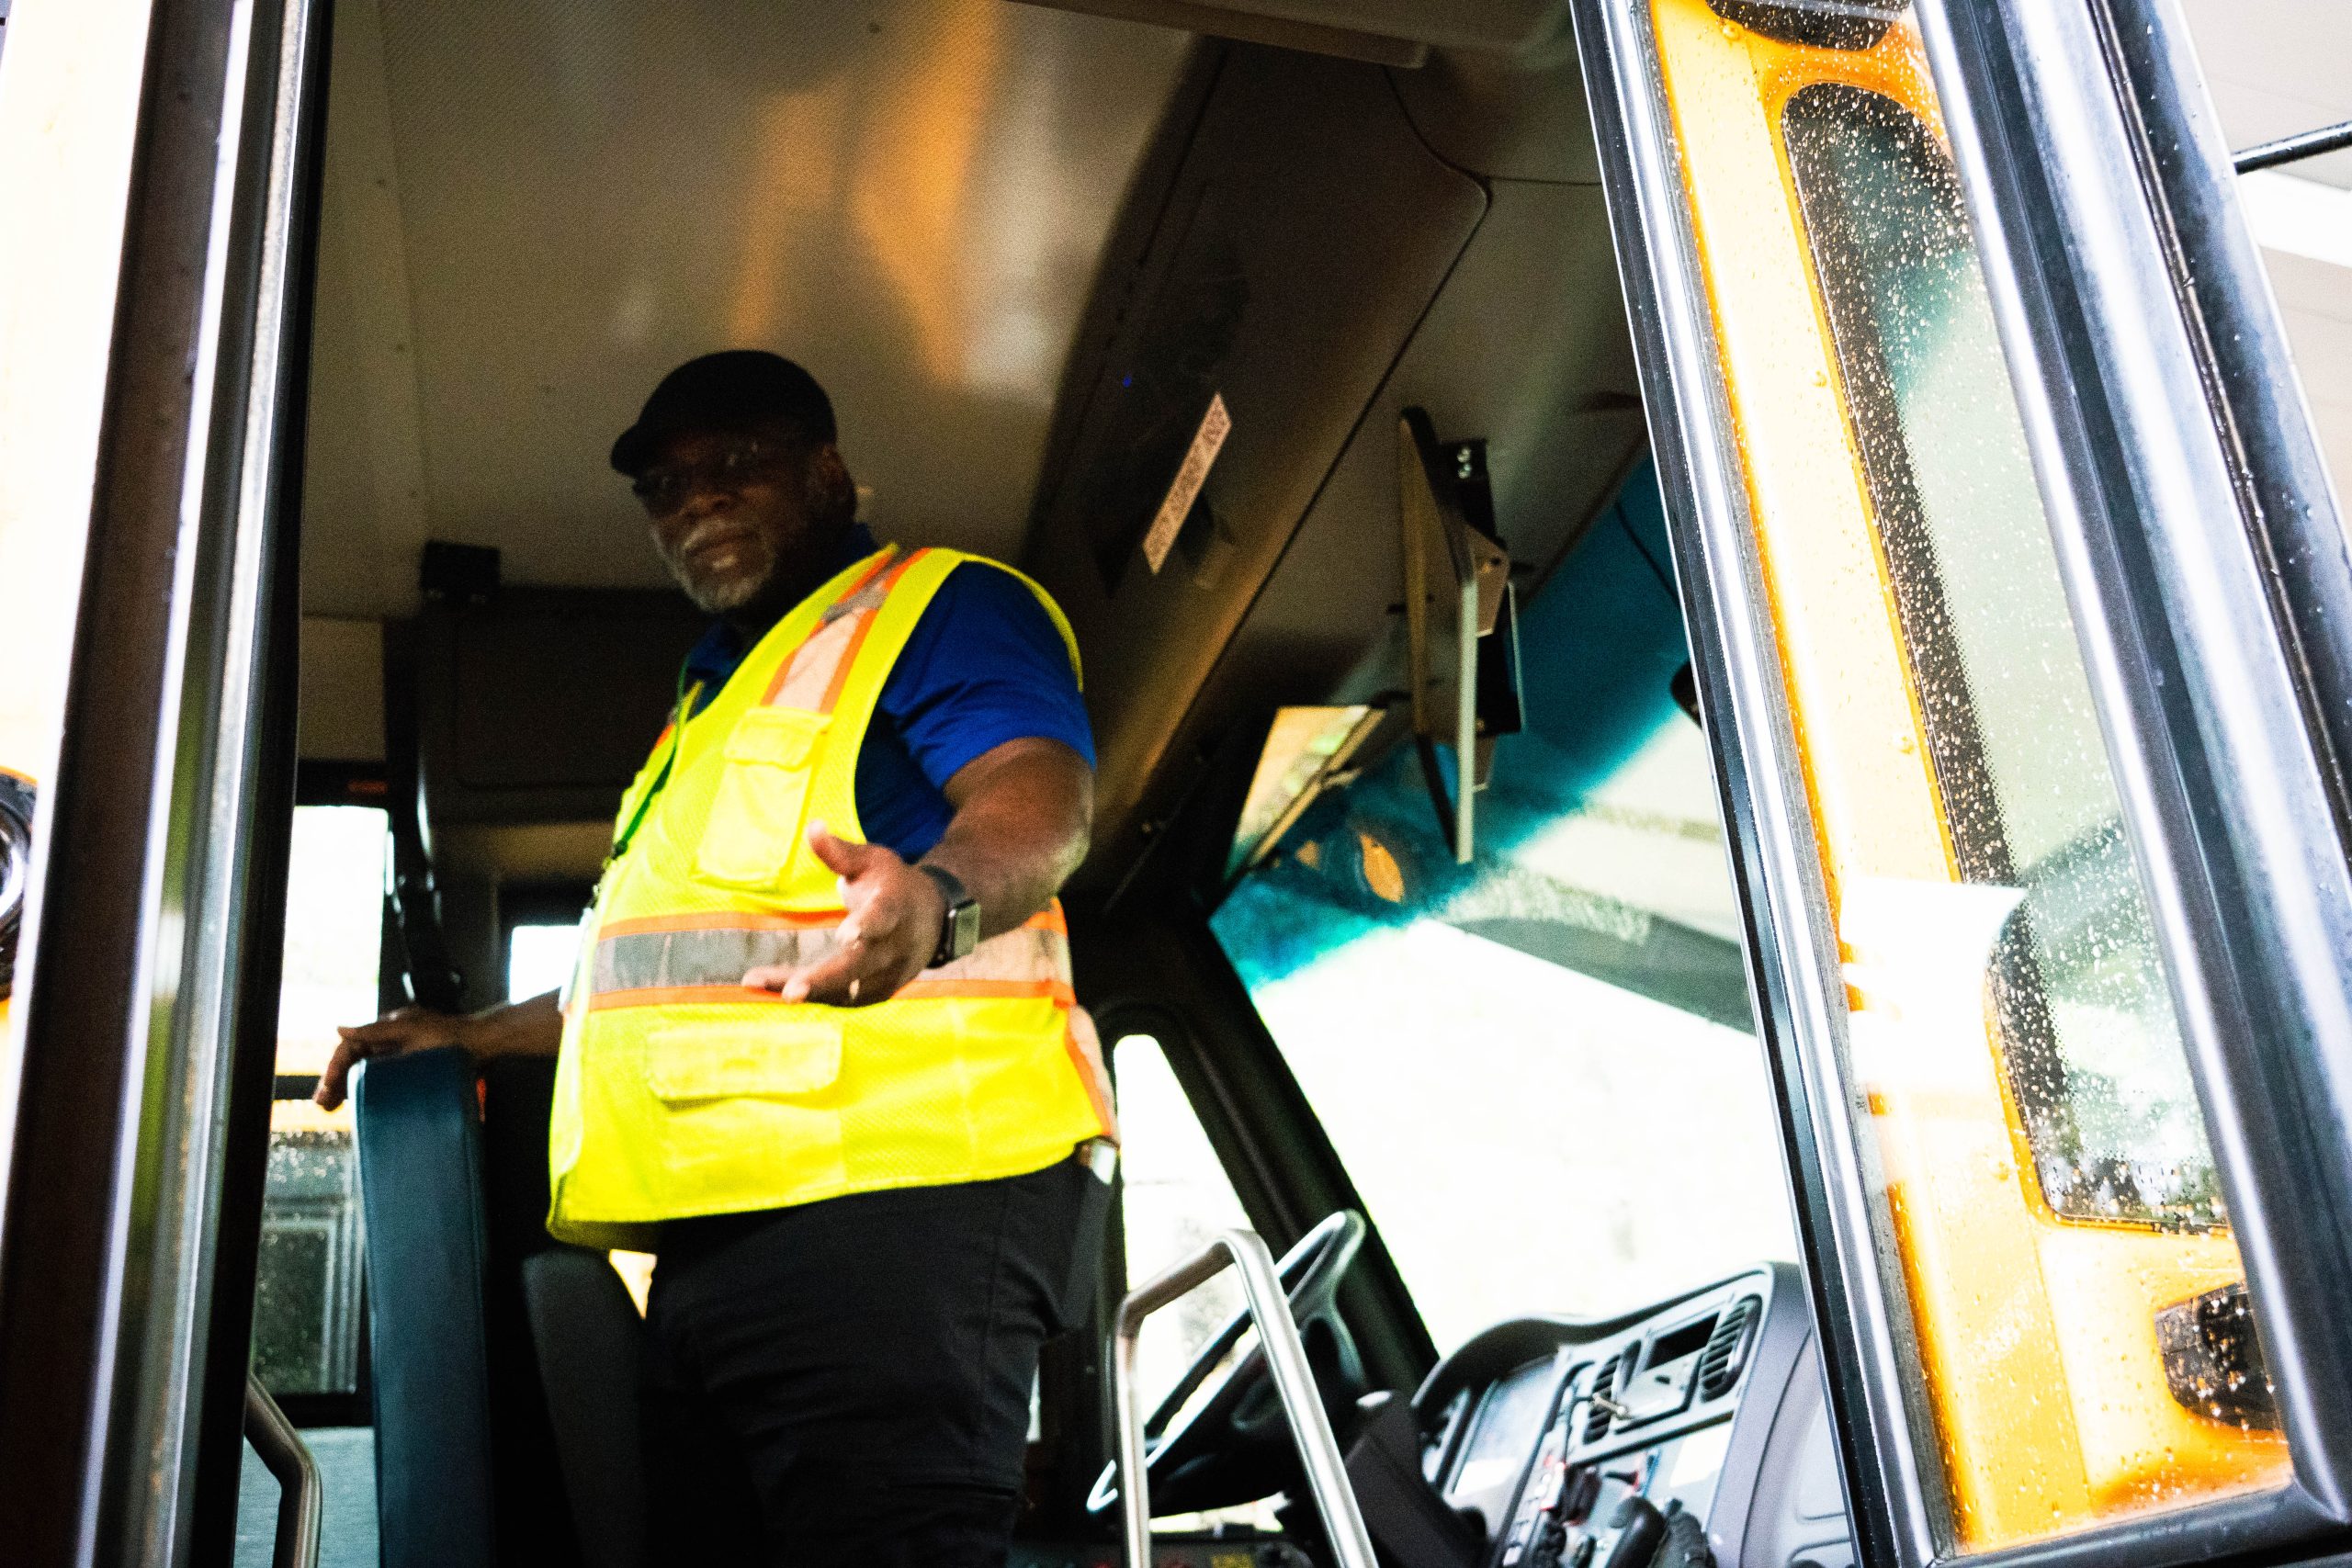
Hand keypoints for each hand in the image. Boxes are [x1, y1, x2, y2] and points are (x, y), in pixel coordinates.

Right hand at [314, 1005, 472, 1110]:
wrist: (486, 1044)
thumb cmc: (451, 1037)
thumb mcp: (410, 1032)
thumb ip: (375, 1031)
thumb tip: (339, 1028)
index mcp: (388, 1028)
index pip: (351, 1048)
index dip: (335, 1068)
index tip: (326, 1090)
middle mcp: (392, 1040)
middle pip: (356, 1061)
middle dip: (336, 1081)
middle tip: (322, 1105)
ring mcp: (403, 1055)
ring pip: (367, 1072)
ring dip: (348, 1088)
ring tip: (331, 1107)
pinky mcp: (415, 1069)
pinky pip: (384, 1081)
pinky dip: (369, 1091)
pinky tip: (361, 1105)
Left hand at [742, 822, 945, 1006]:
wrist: (934, 919)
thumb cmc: (893, 884)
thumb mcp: (872, 861)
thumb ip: (840, 852)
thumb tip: (811, 827)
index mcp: (896, 907)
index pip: (883, 918)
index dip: (865, 926)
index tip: (843, 936)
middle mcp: (894, 946)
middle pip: (860, 966)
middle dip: (825, 980)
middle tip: (791, 992)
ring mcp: (887, 973)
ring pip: (844, 989)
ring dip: (804, 989)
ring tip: (757, 982)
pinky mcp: (875, 992)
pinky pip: (838, 997)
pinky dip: (807, 993)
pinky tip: (767, 986)